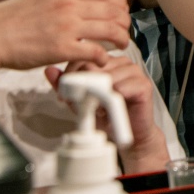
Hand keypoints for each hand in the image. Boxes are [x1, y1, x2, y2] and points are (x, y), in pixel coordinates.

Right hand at [0, 0, 131, 71]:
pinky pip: (96, 52)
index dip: (120, 6)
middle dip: (124, 22)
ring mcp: (67, 26)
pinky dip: (104, 58)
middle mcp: (68, 4)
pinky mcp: (62, 48)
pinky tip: (101, 61)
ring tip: (121, 45)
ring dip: (121, 39)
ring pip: (111, 29)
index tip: (121, 14)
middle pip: (114, 10)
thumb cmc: (11, 19)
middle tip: (123, 32)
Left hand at [48, 54, 169, 173]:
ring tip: (99, 109)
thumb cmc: (107, 117)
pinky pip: (120, 88)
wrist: (129, 136)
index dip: (71, 74)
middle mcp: (122, 62)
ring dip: (98, 97)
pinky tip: (109, 110)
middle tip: (81, 104)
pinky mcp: (143, 85)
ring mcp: (134, 71)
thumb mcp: (79, 101)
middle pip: (93, 66)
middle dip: (82, 87)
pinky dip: (111, 102)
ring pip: (106, 77)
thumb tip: (49, 70)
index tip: (65, 93)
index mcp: (108, 61)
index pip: (84, 56)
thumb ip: (66, 86)